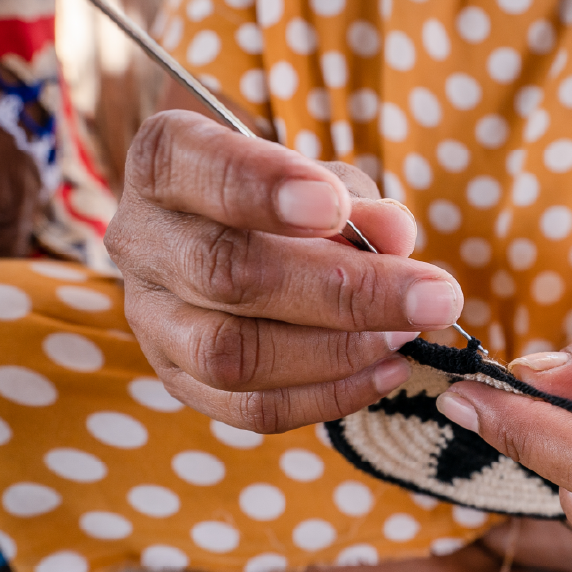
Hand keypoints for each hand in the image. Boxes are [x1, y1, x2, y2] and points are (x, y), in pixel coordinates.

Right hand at [108, 111, 463, 431]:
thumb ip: (356, 202)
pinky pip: (249, 407)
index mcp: (164, 164)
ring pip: (230, 352)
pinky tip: (387, 372)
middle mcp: (140, 241)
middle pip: (225, 272)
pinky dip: (326, 396)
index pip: (194, 167)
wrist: (238, 243)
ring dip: (335, 350)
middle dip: (340, 288)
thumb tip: (395, 236)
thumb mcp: (321, 180)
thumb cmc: (287, 199)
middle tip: (431, 294)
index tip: (334, 206)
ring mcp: (150, 319)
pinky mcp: (179, 380)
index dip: (261, 186)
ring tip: (406, 336)